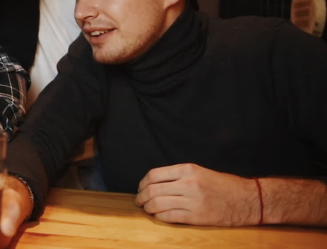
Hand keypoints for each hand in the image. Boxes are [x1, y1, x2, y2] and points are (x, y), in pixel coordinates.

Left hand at [135, 163, 259, 225]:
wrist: (248, 200)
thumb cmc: (224, 186)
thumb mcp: (200, 172)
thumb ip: (178, 175)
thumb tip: (154, 183)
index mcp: (188, 170)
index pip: (154, 175)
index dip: (142, 183)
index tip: (140, 188)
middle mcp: (189, 184)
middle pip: (153, 190)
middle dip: (141, 197)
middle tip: (139, 201)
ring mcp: (193, 201)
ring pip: (158, 204)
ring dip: (148, 208)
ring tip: (147, 209)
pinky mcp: (197, 217)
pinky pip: (169, 217)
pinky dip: (160, 217)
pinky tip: (159, 216)